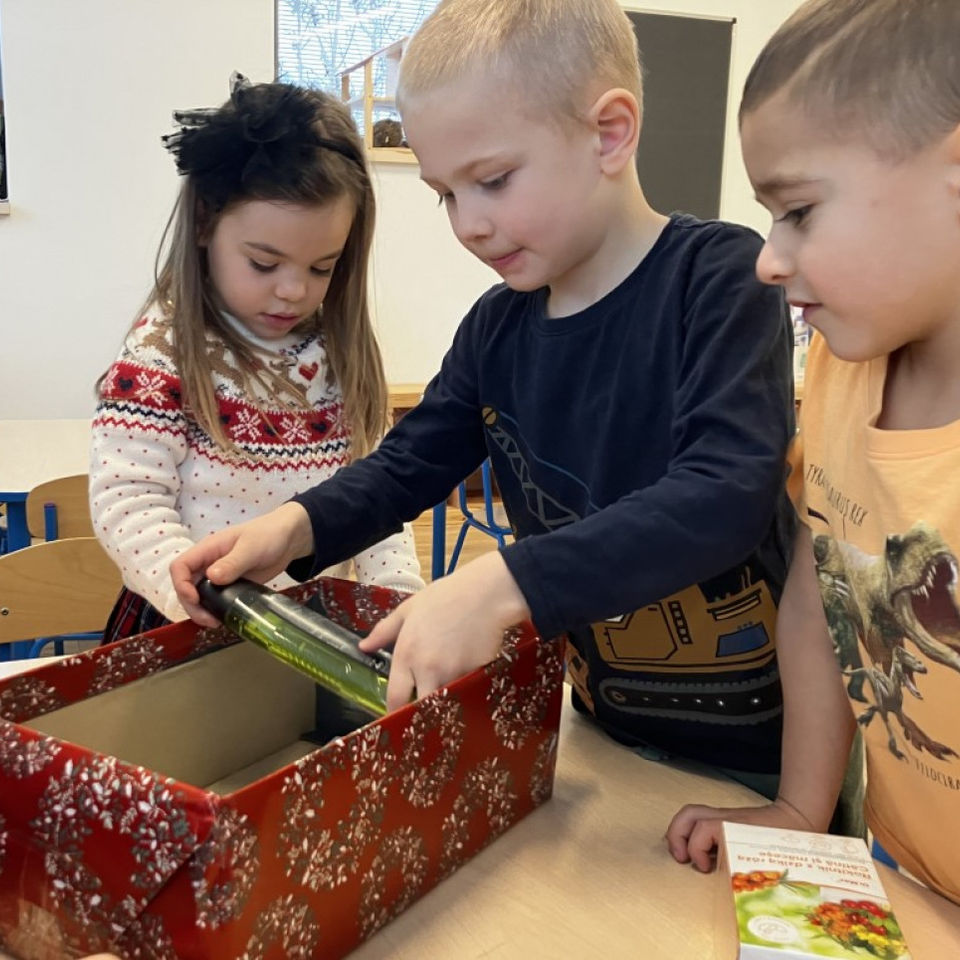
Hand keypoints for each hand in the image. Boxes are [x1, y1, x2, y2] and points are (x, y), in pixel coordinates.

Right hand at [170, 502, 313, 626]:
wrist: (288, 539)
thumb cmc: (269, 535)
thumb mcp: (251, 547)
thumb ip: (233, 562)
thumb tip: (212, 578)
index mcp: (208, 550)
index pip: (180, 567)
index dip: (182, 584)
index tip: (195, 599)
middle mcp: (209, 564)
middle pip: (186, 586)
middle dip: (192, 605)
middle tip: (210, 620)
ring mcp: (219, 577)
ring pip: (199, 596)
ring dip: (202, 611)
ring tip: (217, 623)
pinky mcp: (231, 587)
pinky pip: (216, 600)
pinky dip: (216, 611)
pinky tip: (225, 619)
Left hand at [359, 551, 529, 711]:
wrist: (485, 594)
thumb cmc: (446, 597)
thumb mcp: (408, 609)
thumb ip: (384, 630)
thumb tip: (364, 646)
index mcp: (407, 654)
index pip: (395, 699)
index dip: (393, 713)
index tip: (394, 717)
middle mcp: (428, 669)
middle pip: (420, 710)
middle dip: (420, 715)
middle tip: (421, 714)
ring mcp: (453, 674)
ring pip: (444, 704)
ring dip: (442, 704)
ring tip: (443, 697)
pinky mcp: (474, 674)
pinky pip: (465, 692)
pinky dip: (462, 691)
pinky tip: (463, 680)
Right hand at [665, 798, 814, 872]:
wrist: (798, 817)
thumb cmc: (787, 839)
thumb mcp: (769, 857)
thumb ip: (751, 871)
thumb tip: (736, 890)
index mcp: (733, 826)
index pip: (703, 829)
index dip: (696, 850)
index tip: (706, 869)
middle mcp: (724, 818)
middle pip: (688, 815)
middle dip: (676, 836)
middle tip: (681, 859)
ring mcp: (723, 816)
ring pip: (690, 814)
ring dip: (680, 833)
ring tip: (683, 855)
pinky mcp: (725, 820)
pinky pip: (699, 820)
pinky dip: (691, 833)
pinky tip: (699, 853)